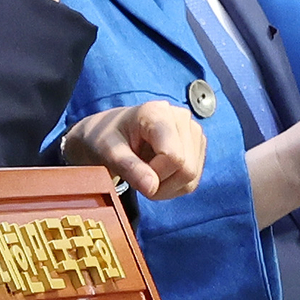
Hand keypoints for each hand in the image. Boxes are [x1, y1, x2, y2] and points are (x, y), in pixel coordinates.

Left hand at [62, 101, 205, 200]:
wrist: (106, 134)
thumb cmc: (103, 138)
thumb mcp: (105, 151)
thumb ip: (127, 167)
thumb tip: (151, 187)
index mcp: (157, 112)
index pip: (173, 156)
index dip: (154, 174)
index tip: (131, 172)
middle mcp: (181, 117)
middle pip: (187, 169)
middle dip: (160, 184)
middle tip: (135, 178)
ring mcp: (193, 131)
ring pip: (192, 178)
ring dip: (165, 188)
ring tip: (143, 175)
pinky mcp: (196, 146)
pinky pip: (192, 181)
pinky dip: (172, 187)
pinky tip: (154, 175)